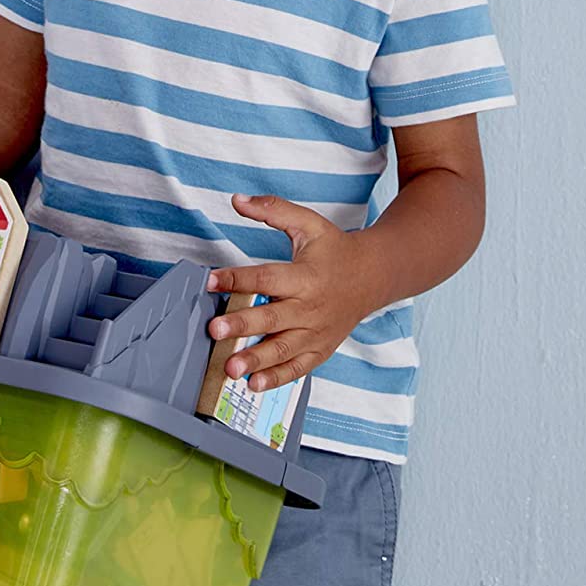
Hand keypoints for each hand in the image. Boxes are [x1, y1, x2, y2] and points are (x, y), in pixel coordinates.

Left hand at [204, 193, 379, 391]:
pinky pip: (297, 368)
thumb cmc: (336, 250)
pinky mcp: (320, 349)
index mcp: (305, 276)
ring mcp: (316, 332)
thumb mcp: (308, 224)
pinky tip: (253, 385)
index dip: (236, 279)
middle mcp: (310, 307)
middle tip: (215, 331)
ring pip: (283, 349)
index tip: (210, 280)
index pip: (266, 278)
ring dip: (255, 360)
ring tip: (230, 368)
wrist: (374, 276)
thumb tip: (238, 200)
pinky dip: (276, 379)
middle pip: (272, 318)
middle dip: (242, 326)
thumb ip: (273, 210)